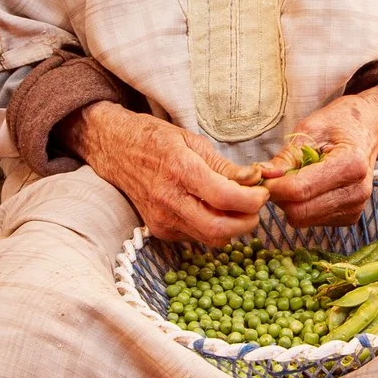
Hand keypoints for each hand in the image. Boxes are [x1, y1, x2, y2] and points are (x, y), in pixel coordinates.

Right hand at [66, 102, 267, 247]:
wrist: (115, 150)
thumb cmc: (155, 139)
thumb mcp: (192, 141)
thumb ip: (225, 165)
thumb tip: (256, 178)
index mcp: (180, 170)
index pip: (225, 198)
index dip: (253, 200)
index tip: (262, 192)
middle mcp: (169, 200)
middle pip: (220, 229)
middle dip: (247, 222)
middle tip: (255, 205)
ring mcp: (162, 220)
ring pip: (211, 238)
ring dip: (233, 228)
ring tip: (238, 207)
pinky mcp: (160, 231)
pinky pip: (197, 237)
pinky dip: (213, 228)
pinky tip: (213, 210)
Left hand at [256, 84, 377, 228]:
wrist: (368, 129)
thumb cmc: (340, 123)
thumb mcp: (311, 128)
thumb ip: (287, 155)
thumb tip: (264, 175)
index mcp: (351, 164)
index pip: (300, 190)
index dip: (274, 186)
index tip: (262, 176)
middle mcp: (357, 191)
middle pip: (300, 212)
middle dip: (281, 197)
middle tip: (277, 177)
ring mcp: (356, 208)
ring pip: (303, 219)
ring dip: (291, 203)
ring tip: (298, 178)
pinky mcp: (350, 217)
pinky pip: (312, 221)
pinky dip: (304, 206)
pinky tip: (311, 187)